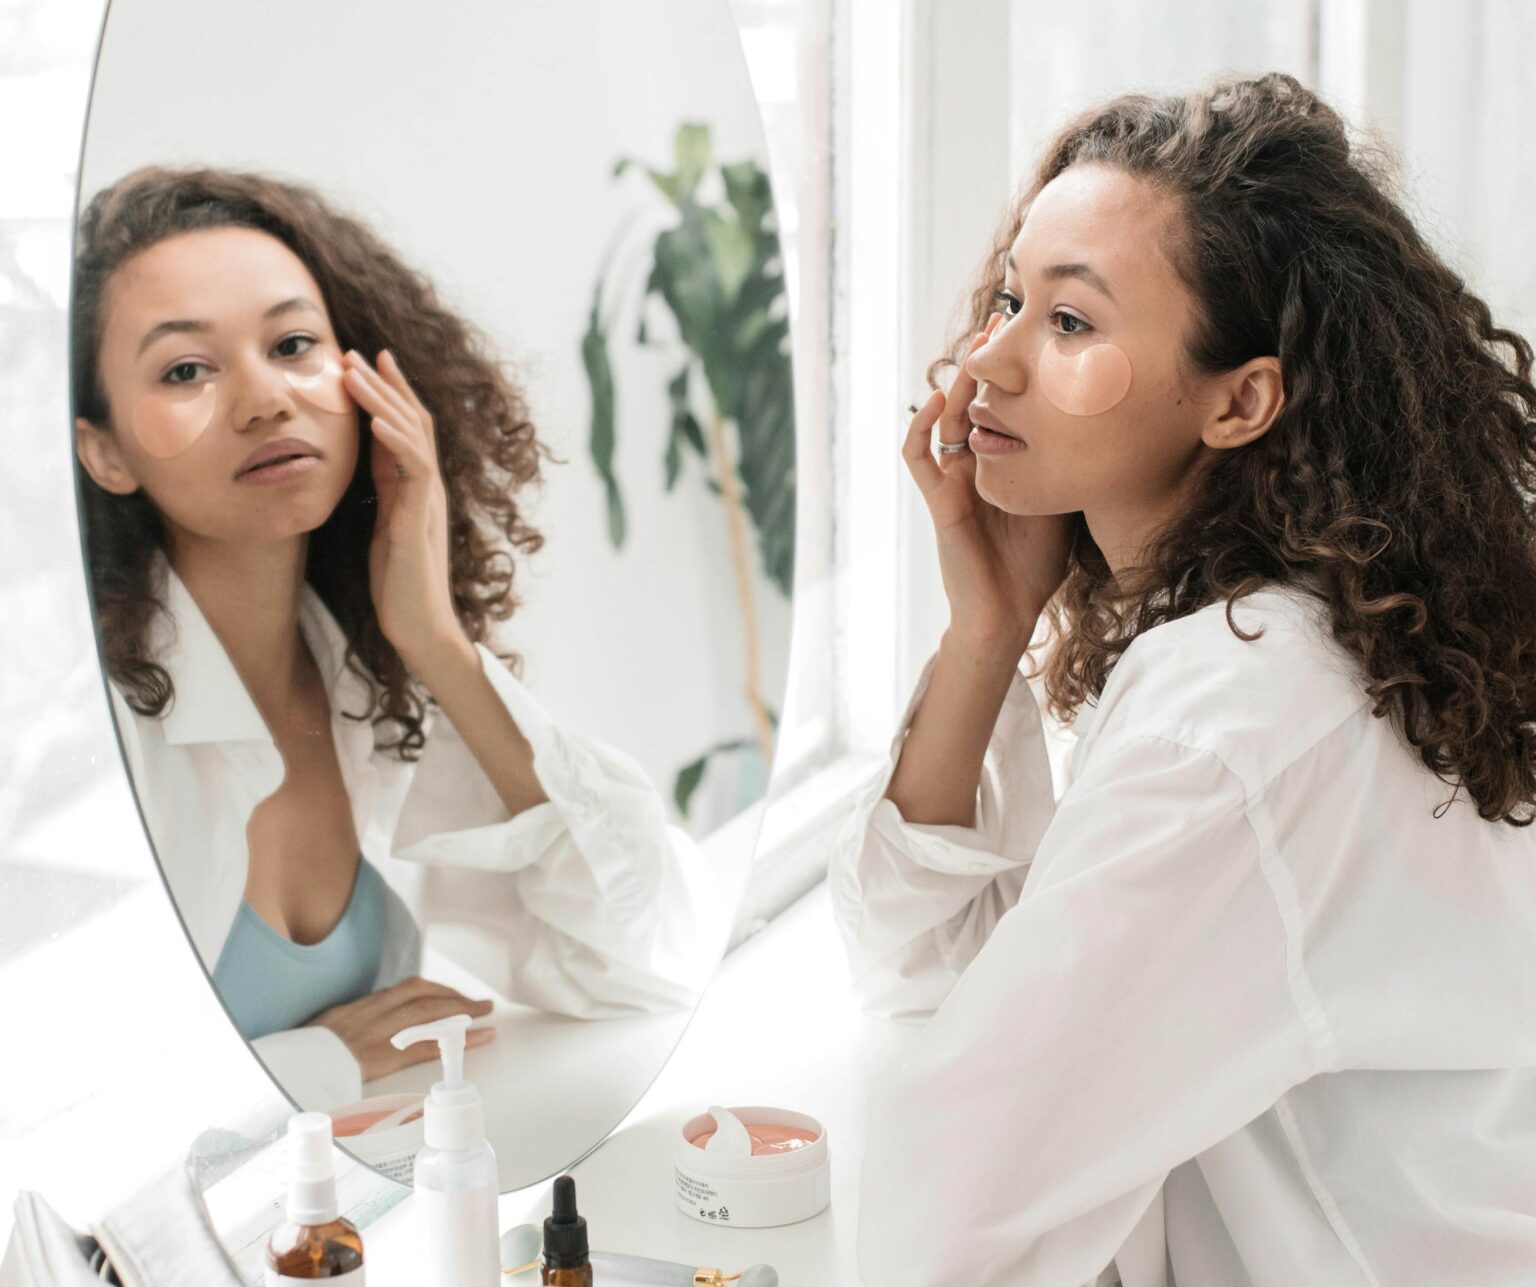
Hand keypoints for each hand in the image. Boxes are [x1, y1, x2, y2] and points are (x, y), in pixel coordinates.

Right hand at [308, 976, 495, 1082]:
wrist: (294, 1065)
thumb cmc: (307, 1052)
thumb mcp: (328, 1027)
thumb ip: (352, 1022)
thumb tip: (363, 1025)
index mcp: (364, 1005)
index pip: (408, 989)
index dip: (435, 990)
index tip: (451, 995)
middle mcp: (377, 1012)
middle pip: (426, 997)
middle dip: (455, 998)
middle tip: (480, 1004)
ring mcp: (383, 1032)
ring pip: (432, 1014)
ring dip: (462, 1013)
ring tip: (485, 1015)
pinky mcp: (388, 1054)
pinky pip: (430, 1044)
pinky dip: (457, 1040)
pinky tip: (478, 1038)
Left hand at [342, 349, 464, 670]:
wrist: (420, 626)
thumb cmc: (400, 584)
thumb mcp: (385, 524)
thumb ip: (385, 488)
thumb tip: (372, 455)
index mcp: (417, 488)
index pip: (407, 428)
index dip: (390, 393)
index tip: (368, 361)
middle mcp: (428, 488)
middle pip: (413, 421)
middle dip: (385, 384)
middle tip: (356, 352)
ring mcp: (428, 501)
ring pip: (412, 437)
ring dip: (383, 401)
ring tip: (354, 373)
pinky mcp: (420, 520)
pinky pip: (414, 471)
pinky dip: (396, 441)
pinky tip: (375, 421)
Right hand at [903, 316, 1078, 662]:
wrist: (1009, 613)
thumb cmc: (1036, 566)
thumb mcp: (1064, 499)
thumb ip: (1069, 465)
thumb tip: (1112, 423)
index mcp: (1002, 465)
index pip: (1003, 407)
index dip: (1011, 373)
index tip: (1032, 337)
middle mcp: (974, 467)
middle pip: (972, 403)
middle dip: (983, 364)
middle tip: (999, 324)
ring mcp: (953, 483)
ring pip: (946, 422)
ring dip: (958, 384)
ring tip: (975, 352)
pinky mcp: (939, 502)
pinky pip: (920, 458)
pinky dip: (922, 427)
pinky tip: (938, 401)